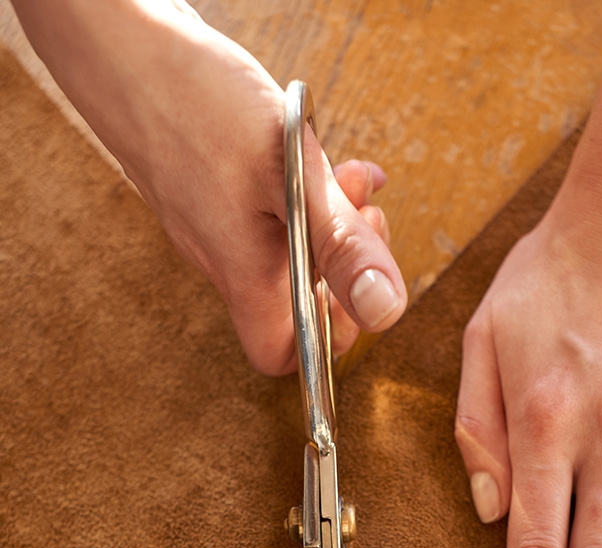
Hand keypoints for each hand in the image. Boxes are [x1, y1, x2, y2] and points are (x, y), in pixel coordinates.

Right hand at [13, 0, 406, 372]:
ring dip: (334, 221)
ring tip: (349, 179)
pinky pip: (273, 212)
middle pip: (296, 299)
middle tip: (365, 217)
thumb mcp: (289, 175)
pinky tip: (325, 158)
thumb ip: (340, 246)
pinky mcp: (212, 191)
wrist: (120, 44)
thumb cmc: (195, 102)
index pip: (281, 353)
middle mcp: (224, 259)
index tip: (354, 291)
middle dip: (346, 264)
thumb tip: (385, 311)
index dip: (326, 339)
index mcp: (241, 273)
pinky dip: (309, 193)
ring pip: (290, 249)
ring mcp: (215, 225)